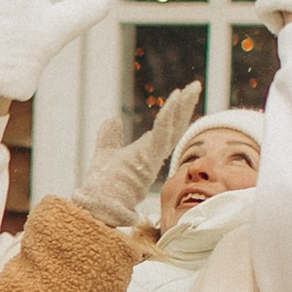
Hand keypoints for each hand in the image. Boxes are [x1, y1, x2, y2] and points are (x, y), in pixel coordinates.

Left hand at [72, 81, 200, 227]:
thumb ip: (110, 136)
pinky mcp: (145, 160)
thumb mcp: (105, 153)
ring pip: (171, 129)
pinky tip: (174, 100)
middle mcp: (153, 157)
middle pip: (175, 128)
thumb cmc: (101, 187)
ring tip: (190, 88)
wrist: (95, 205)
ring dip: (181, 108)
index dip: (174, 113)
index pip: (166, 131)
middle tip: (196, 86)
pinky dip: (167, 117)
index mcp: (146, 155)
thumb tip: (114, 118)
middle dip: (186, 107)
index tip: (181, 94)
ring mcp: (151, 159)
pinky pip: (160, 135)